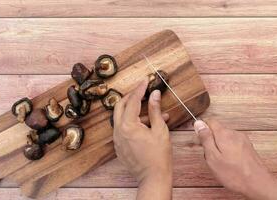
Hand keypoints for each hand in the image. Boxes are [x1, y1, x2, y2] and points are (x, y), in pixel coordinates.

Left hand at [113, 79, 172, 199]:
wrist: (153, 177)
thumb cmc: (159, 155)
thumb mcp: (160, 130)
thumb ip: (155, 110)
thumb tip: (154, 94)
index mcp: (128, 125)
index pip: (133, 101)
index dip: (140, 89)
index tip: (145, 80)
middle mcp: (118, 131)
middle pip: (120, 106)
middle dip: (131, 97)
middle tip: (143, 91)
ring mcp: (117, 139)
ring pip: (121, 117)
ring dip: (134, 111)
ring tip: (154, 114)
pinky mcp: (119, 146)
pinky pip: (122, 129)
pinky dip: (132, 123)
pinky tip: (147, 125)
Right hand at [194, 118, 276, 199]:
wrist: (258, 184)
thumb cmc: (234, 174)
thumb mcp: (212, 157)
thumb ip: (205, 138)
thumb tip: (199, 123)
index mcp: (224, 134)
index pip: (210, 121)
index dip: (202, 129)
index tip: (200, 140)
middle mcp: (235, 134)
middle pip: (218, 130)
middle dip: (211, 140)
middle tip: (210, 156)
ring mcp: (243, 140)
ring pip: (225, 138)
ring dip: (220, 146)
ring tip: (220, 162)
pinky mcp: (248, 147)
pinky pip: (233, 144)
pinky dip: (228, 150)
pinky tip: (229, 163)